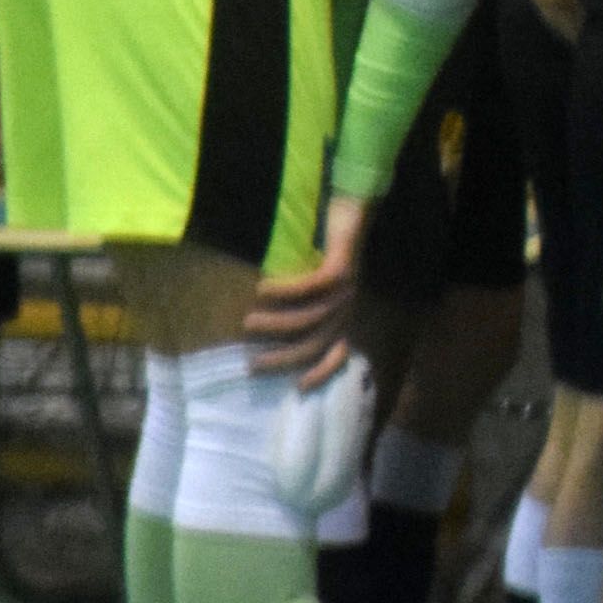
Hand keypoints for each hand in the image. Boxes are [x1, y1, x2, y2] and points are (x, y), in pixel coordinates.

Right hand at [243, 196, 366, 386]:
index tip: (297, 388)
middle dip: (286, 357)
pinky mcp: (342, 267)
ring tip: (249, 322)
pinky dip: (286, 290)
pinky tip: (263, 289)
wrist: (353, 214)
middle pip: (317, 342)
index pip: (338, 353)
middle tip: (253, 363)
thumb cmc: (326, 253)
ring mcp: (347, 289)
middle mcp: (349, 307)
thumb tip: (268, 332)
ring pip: (311, 317)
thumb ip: (302, 309)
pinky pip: (312, 286)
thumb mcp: (315, 288)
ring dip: (278, 323)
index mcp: (344, 316)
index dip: (322, 372)